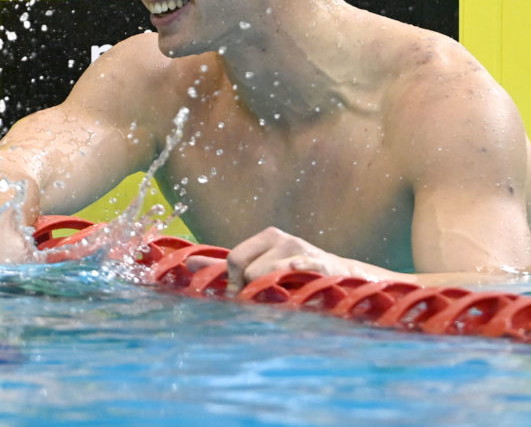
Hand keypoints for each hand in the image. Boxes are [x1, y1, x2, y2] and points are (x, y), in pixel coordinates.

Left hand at [226, 227, 353, 288]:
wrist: (341, 278)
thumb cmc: (294, 275)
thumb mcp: (260, 265)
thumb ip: (224, 266)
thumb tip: (188, 262)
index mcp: (267, 236)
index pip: (234, 258)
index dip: (235, 282)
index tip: (242, 294)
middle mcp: (283, 238)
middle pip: (248, 270)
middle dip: (252, 289)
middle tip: (268, 295)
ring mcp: (301, 249)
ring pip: (266, 278)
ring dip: (273, 294)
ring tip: (287, 294)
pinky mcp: (319, 263)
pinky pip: (297, 269)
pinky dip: (294, 274)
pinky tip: (298, 277)